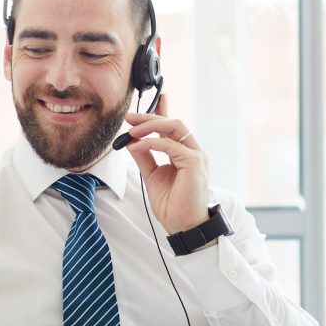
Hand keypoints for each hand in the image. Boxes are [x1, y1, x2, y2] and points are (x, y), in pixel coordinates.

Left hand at [124, 94, 209, 234]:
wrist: (183, 226)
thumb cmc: (172, 205)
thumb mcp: (152, 176)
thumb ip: (144, 157)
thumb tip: (131, 142)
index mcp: (185, 154)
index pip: (174, 127)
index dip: (163, 112)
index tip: (153, 99)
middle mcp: (193, 152)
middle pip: (173, 123)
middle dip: (149, 117)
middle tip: (129, 117)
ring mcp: (196, 156)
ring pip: (175, 127)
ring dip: (150, 126)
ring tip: (131, 130)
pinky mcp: (194, 163)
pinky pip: (169, 145)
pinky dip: (150, 142)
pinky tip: (135, 146)